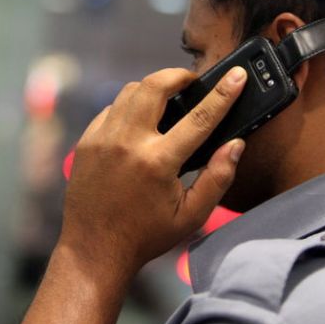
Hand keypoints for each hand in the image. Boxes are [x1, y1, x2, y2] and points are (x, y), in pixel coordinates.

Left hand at [59, 66, 247, 276]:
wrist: (94, 248)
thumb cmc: (146, 235)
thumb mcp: (191, 215)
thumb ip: (218, 178)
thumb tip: (236, 144)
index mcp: (158, 162)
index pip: (199, 117)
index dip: (223, 93)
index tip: (237, 75)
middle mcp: (128, 142)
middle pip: (155, 86)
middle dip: (178, 76)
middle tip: (192, 82)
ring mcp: (103, 138)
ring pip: (130, 91)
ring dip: (153, 88)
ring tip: (168, 101)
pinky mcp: (87, 140)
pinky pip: (112, 108)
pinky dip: (130, 107)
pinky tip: (140, 122)